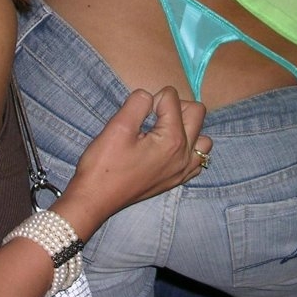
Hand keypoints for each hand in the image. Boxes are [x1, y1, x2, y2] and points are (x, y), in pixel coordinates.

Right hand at [58, 87, 209, 237]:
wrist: (95, 199)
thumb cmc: (104, 165)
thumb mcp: (118, 126)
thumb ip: (138, 103)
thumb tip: (149, 96)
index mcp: (172, 140)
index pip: (173, 98)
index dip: (152, 99)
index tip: (136, 115)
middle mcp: (185, 155)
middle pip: (197, 112)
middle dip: (175, 106)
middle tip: (151, 117)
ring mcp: (183, 170)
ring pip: (202, 136)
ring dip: (186, 127)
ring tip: (162, 131)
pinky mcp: (177, 179)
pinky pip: (197, 158)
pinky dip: (188, 148)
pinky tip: (167, 149)